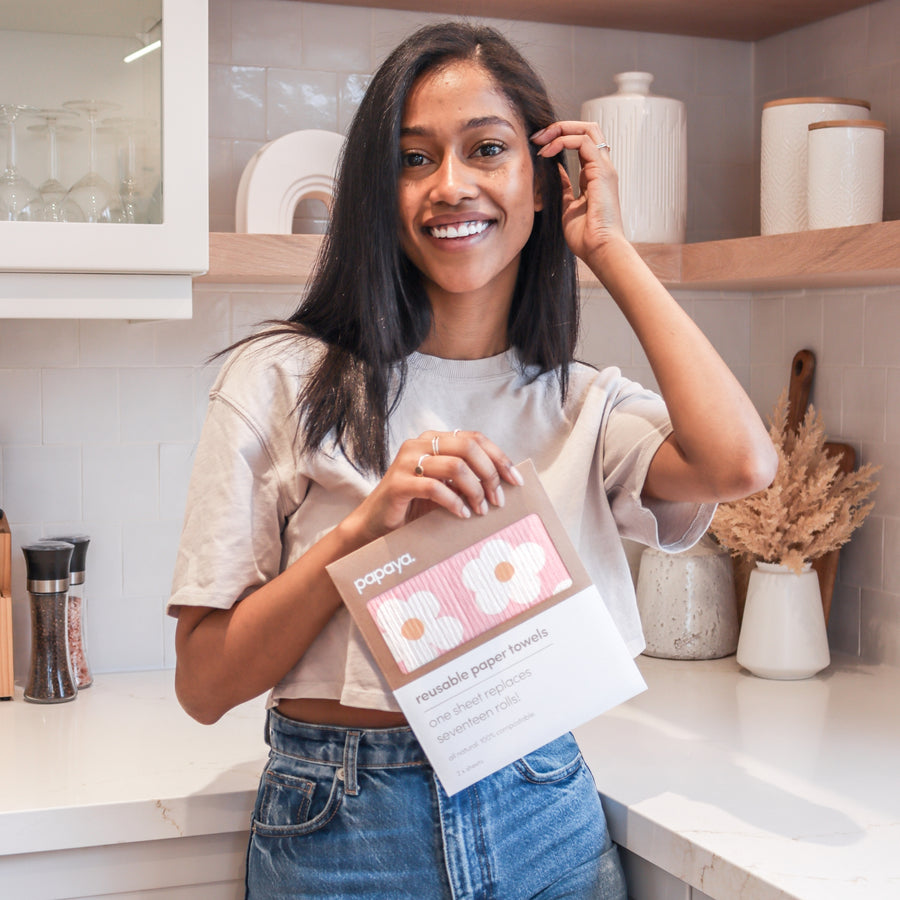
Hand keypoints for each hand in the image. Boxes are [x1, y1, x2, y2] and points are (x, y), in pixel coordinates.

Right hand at [342, 430, 523, 544]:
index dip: (499, 458)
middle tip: (498, 500)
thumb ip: (467, 478)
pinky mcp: (398, 483)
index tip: (515, 481)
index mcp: (433, 440)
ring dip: (474, 490)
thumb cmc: (415, 506)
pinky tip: (461, 515)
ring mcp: (406, 462)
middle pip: (468, 447)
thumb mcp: (446, 487)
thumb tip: (505, 482)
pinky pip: (435, 488)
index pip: (475, 438)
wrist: (377, 525)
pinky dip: (454, 502)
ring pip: (455, 466)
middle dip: (489, 474)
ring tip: (480, 510)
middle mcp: (419, 444)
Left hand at [531, 121, 626, 262]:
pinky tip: (548, 152)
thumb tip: (553, 172)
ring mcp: (604, 167)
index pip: (580, 143)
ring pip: (587, 129)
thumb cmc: (586, 237)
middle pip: (586, 129)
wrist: (599, 249)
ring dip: (559, 130)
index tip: (537, 147)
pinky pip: (583, 142)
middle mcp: (601, 168)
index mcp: (594, 176)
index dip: (559, 139)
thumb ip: (563, 187)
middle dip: (560, 127)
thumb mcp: (567, 206)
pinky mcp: (602, 171)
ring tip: (540, 141)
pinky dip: (563, 141)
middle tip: (537, 136)